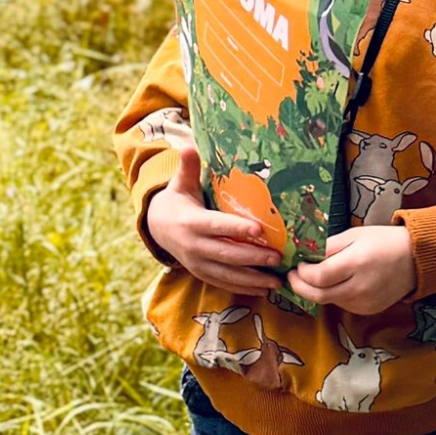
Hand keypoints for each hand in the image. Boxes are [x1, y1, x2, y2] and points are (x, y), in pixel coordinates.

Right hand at [145, 146, 283, 295]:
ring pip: (227, 274)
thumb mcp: (180, 184)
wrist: (157, 228)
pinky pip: (224, 284)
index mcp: (191, 223)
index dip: (236, 228)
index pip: (216, 226)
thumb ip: (188, 168)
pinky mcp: (201, 274)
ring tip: (277, 280)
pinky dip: (244, 288)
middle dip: (253, 257)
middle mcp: (193, 246)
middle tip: (278, 257)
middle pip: (226, 254)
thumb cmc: (177, 202)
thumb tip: (189, 145)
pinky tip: (264, 289)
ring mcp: (197, 264)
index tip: (258, 229)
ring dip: (253, 279)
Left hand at [288, 224, 415, 311]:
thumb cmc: (384, 241)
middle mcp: (360, 287)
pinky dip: (333, 295)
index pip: (319, 277)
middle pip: (319, 295)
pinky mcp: (369, 310)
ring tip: (314, 277)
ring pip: (329, 301)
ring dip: (317, 291)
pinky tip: (336, 284)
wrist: (416, 258)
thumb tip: (305, 255)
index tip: (298, 265)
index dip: (302, 273)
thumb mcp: (354, 235)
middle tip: (293, 277)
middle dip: (300, 287)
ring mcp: (365, 302)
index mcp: (356, 264)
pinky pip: (343, 305)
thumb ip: (328, 247)